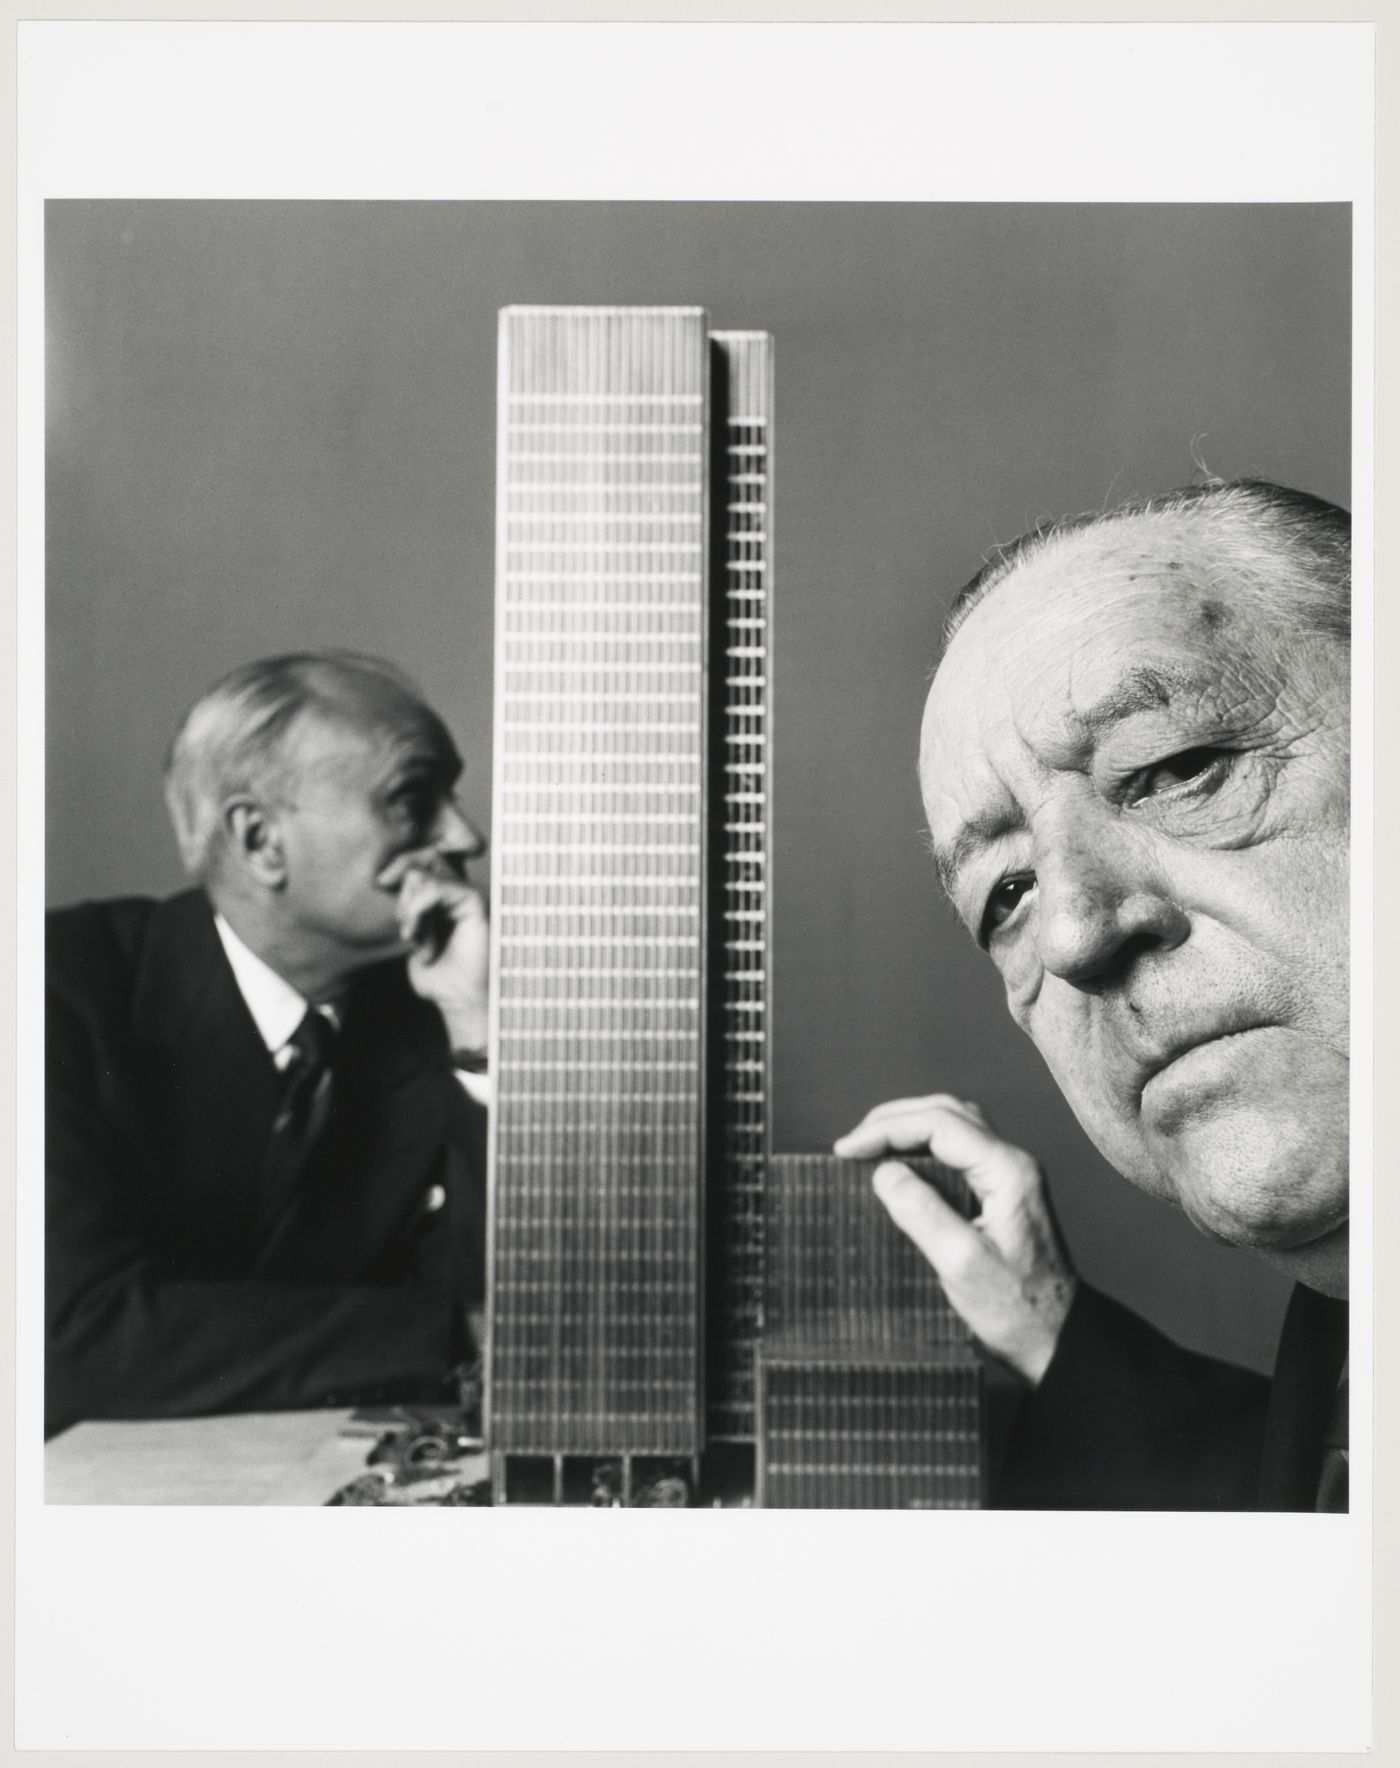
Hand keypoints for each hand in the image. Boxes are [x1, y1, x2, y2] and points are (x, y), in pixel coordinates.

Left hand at [389, 861, 489, 1055]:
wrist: (459, 1001)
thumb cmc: (438, 977)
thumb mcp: (412, 937)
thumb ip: (405, 910)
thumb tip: (388, 879)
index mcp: (444, 896)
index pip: (420, 860)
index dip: (399, 865)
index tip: (380, 883)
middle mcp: (459, 890)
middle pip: (424, 856)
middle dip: (400, 875)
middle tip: (394, 909)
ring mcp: (469, 894)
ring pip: (428, 870)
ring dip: (408, 902)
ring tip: (408, 932)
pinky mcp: (476, 902)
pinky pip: (440, 888)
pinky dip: (420, 907)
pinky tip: (414, 932)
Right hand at [834, 1094, 1077, 1384]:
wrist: (1054, 1338)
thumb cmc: (1015, 1309)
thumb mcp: (961, 1264)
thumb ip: (922, 1212)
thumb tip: (884, 1172)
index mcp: (1008, 1172)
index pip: (940, 1124)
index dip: (888, 1129)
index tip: (848, 1150)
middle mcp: (1012, 1163)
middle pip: (948, 1113)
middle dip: (895, 1120)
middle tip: (853, 1143)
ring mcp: (1009, 1176)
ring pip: (954, 1126)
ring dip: (909, 1127)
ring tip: (870, 1145)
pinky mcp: (1001, 1193)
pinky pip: (959, 1151)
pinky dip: (923, 1147)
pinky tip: (900, 1165)